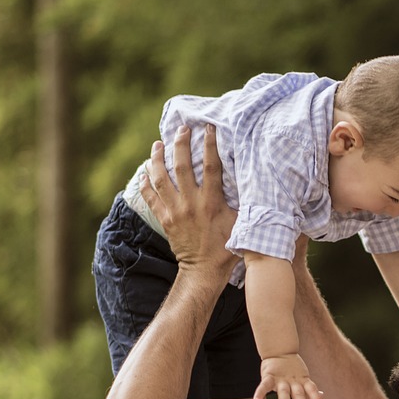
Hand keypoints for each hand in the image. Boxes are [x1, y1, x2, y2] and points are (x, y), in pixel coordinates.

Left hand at [139, 124, 236, 270]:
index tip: (207, 127)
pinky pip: (151, 197)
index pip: (210, 166)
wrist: (203, 271)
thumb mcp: (240, 225)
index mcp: (211, 202)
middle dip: (180, 144)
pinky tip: (144, 172)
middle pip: (181, 166)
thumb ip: (243, 204)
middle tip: (181, 129)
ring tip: (158, 144)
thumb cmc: (226, 248)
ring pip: (161, 178)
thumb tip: (253, 185)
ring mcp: (174, 211)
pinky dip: (146, 184)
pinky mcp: (164, 220)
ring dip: (158, 159)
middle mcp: (190, 203)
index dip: (209, 144)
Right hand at [254, 353, 322, 398]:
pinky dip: (260, 392)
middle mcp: (293, 381)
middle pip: (298, 394)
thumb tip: (322, 395)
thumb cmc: (291, 368)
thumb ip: (309, 387)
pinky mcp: (268, 376)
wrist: (279, 350)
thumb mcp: (302, 376)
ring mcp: (281, 379)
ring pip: (283, 392)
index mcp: (302, 381)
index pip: (311, 390)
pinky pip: (264, 385)